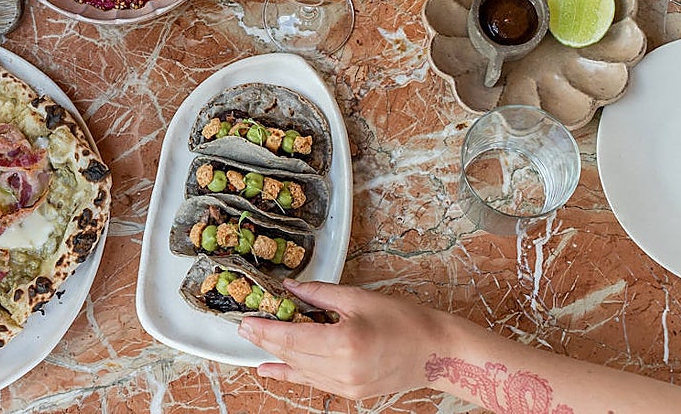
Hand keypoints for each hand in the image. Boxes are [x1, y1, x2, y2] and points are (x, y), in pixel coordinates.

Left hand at [238, 280, 449, 399]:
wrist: (436, 353)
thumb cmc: (404, 322)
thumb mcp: (358, 298)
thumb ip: (319, 294)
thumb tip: (290, 287)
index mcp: (343, 343)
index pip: (291, 338)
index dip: (265, 330)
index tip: (246, 322)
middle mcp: (342, 370)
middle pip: (291, 355)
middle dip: (265, 341)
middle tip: (244, 328)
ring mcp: (347, 386)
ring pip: (300, 371)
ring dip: (276, 356)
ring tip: (255, 343)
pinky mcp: (351, 393)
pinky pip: (313, 382)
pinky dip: (291, 373)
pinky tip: (272, 369)